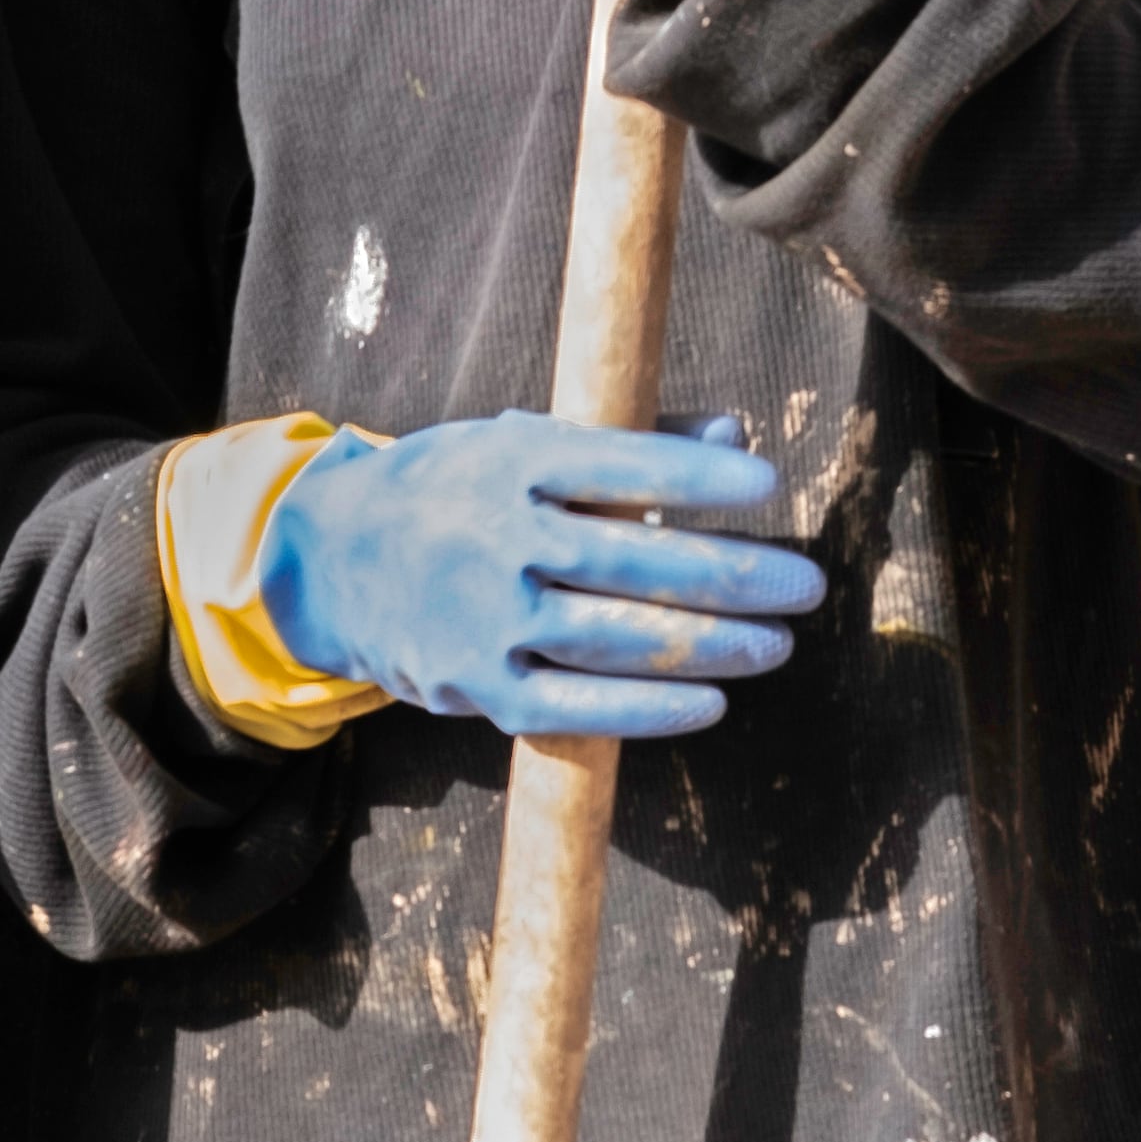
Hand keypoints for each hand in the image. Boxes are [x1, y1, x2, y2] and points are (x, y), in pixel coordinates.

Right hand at [253, 413, 828, 742]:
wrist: (335, 559)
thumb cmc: (458, 490)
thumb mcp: (521, 441)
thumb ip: (631, 438)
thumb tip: (734, 433)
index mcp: (512, 459)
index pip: (622, 464)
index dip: (697, 476)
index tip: (767, 486)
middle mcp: (497, 535)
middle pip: (638, 561)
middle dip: (736, 576)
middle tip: (805, 586)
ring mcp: (486, 616)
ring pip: (620, 638)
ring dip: (713, 645)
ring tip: (775, 644)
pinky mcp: (477, 685)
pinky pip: (579, 705)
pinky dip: (652, 708)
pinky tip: (711, 702)